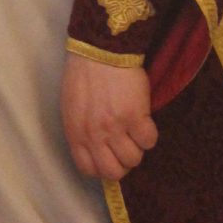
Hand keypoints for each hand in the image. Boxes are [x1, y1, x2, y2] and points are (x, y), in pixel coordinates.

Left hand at [61, 53, 157, 179]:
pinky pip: (149, 141)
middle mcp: (93, 135)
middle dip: (122, 163)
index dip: (102, 167)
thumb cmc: (83, 76)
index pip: (88, 169)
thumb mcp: (73, 108)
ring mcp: (115, 128)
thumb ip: (81, 131)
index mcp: (75, 133)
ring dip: (137, 147)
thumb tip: (96, 149)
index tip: (110, 157)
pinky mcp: (135, 117)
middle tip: (126, 146)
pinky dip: (149, 134)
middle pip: (113, 172)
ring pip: (134, 159)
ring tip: (134, 129)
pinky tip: (144, 119)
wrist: (100, 51)